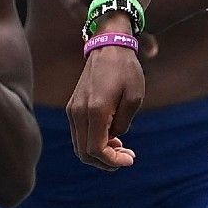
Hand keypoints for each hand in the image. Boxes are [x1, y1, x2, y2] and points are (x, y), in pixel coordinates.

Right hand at [66, 44, 144, 170]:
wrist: (108, 46)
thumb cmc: (126, 70)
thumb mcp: (134, 99)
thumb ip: (123, 124)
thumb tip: (113, 139)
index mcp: (95, 110)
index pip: (96, 149)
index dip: (112, 161)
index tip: (130, 160)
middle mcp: (78, 112)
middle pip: (84, 152)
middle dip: (105, 162)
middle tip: (127, 158)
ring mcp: (72, 109)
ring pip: (80, 145)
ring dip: (100, 153)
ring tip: (121, 148)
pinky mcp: (73, 106)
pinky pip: (80, 133)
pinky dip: (93, 141)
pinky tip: (111, 137)